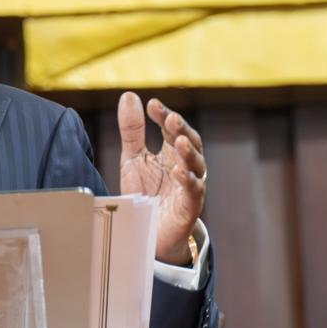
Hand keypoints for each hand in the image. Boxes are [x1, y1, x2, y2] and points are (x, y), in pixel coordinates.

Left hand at [117, 92, 206, 264]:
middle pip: (189, 142)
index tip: (152, 105)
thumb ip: (132, 130)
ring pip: (196, 165)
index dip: (164, 115)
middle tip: (171, 118)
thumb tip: (129, 95)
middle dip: (181, 130)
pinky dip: (188, 180)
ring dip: (188, 152)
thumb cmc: (145, 193)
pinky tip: (178, 171)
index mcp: (171, 152)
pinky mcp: (190, 206)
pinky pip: (193, 191)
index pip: (172, 128)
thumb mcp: (133, 158)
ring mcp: (190, 185)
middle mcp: (185, 165)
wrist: (149, 232)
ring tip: (178, 140)